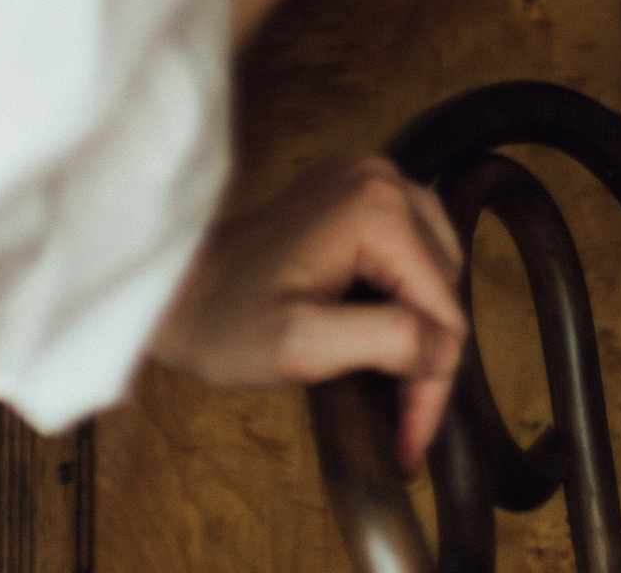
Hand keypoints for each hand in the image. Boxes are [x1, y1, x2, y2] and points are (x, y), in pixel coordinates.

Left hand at [152, 155, 466, 468]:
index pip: (443, 311)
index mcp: (376, 209)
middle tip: (400, 423)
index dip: (432, 385)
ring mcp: (368, 176)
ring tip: (395, 386)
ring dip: (422, 328)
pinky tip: (383, 331)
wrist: (176, 291)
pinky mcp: (354, 189)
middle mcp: (382, 178)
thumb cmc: (228, 323)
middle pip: (444, 287)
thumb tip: (440, 349)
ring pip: (435, 267)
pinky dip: (406, 295)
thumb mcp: (304, 347)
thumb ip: (385, 341)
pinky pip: (410, 247)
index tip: (408, 443)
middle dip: (428, 359)